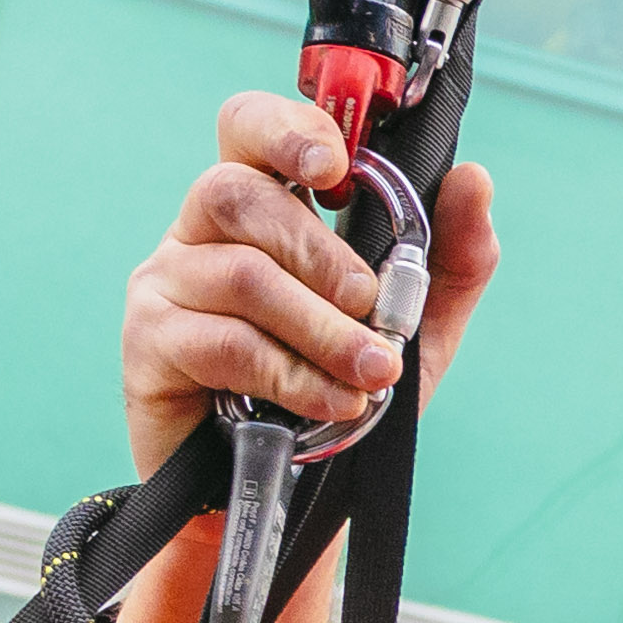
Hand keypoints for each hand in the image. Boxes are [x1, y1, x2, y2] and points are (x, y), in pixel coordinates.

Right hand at [109, 91, 503, 622]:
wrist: (289, 495)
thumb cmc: (337, 393)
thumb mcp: (415, 328)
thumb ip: (449, 257)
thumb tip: (472, 179)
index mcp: (260, 206)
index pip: (249, 127)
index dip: (286, 128)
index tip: (338, 166)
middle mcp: (200, 233)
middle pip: (238, 193)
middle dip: (322, 253)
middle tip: (372, 307)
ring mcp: (166, 284)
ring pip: (241, 273)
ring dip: (319, 325)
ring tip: (369, 371)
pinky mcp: (150, 344)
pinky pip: (224, 341)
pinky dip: (291, 373)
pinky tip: (331, 401)